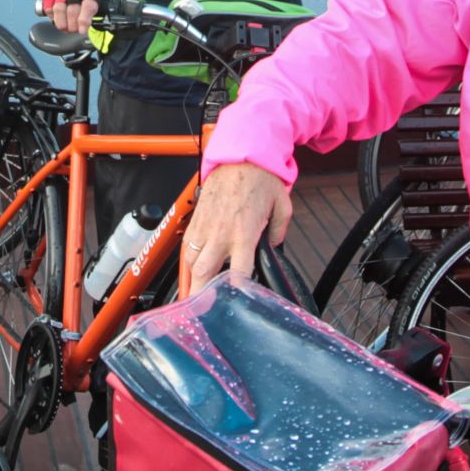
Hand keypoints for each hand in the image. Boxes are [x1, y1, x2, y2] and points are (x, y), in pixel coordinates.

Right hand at [40, 0, 101, 34]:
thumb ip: (90, 13)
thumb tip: (83, 30)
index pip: (88, 5)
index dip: (84, 20)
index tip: (82, 31)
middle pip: (72, 10)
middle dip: (72, 25)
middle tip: (73, 30)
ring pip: (59, 9)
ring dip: (61, 23)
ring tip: (65, 28)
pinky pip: (49, 8)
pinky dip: (52, 17)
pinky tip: (57, 19)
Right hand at [178, 162, 291, 296]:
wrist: (240, 156)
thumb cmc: (261, 179)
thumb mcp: (282, 207)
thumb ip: (279, 233)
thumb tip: (274, 248)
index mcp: (244, 233)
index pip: (238, 271)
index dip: (235, 292)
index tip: (235, 305)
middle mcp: (221, 234)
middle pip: (205, 273)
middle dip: (201, 295)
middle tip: (201, 314)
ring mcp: (206, 228)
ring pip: (191, 263)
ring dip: (192, 282)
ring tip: (193, 301)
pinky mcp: (197, 221)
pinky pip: (187, 248)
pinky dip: (187, 263)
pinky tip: (190, 275)